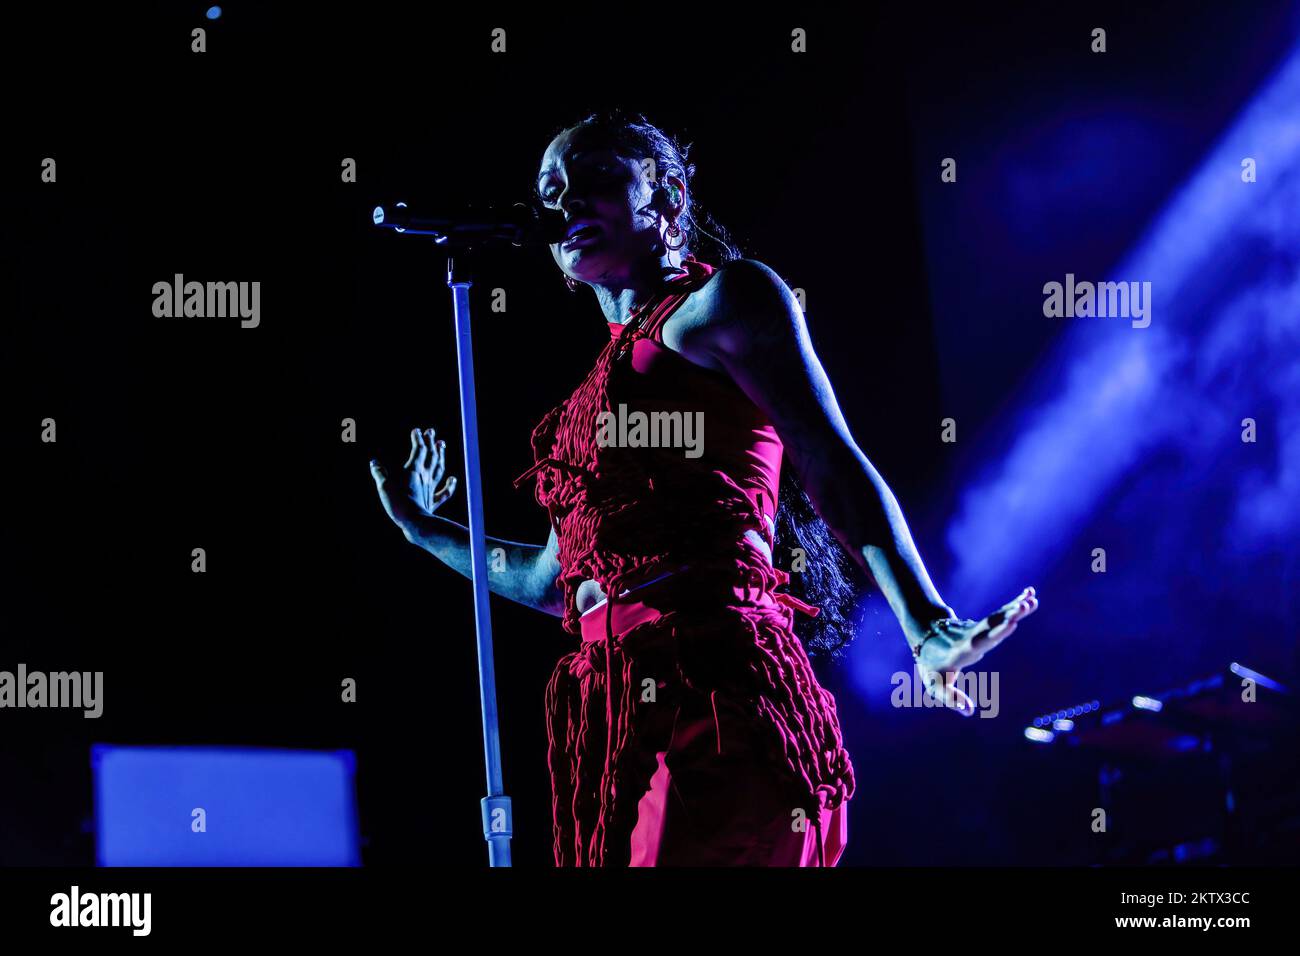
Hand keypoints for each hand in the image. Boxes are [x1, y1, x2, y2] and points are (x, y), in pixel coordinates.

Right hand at [369, 427, 457, 537]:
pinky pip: (444, 492)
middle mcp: (425, 477)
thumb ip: (379, 473)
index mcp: (413, 470)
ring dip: (441, 455)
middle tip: (431, 431)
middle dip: (431, 442)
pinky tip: (453, 479)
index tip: (417, 430)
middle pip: (431, 455)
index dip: (418, 438)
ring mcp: (431, 489)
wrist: (415, 523)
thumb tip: (374, 462)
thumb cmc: (398, 503)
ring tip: (442, 444)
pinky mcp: (433, 502)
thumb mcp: (384, 486)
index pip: (418, 449)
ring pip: (439, 468)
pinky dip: (450, 485)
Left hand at [915, 587, 1037, 716]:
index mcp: (961, 651)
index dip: (995, 633)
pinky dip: (1016, 604)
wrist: (925, 636)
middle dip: (1008, 616)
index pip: (979, 642)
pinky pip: (1003, 613)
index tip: (1011, 623)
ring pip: (998, 617)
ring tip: (1032, 600)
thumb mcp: (935, 685)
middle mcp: (972, 637)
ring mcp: (978, 628)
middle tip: (1023, 606)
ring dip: (1015, 608)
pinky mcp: (985, 624)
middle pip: (991, 626)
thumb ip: (951, 698)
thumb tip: (969, 711)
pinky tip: (1031, 594)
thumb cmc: (932, 667)